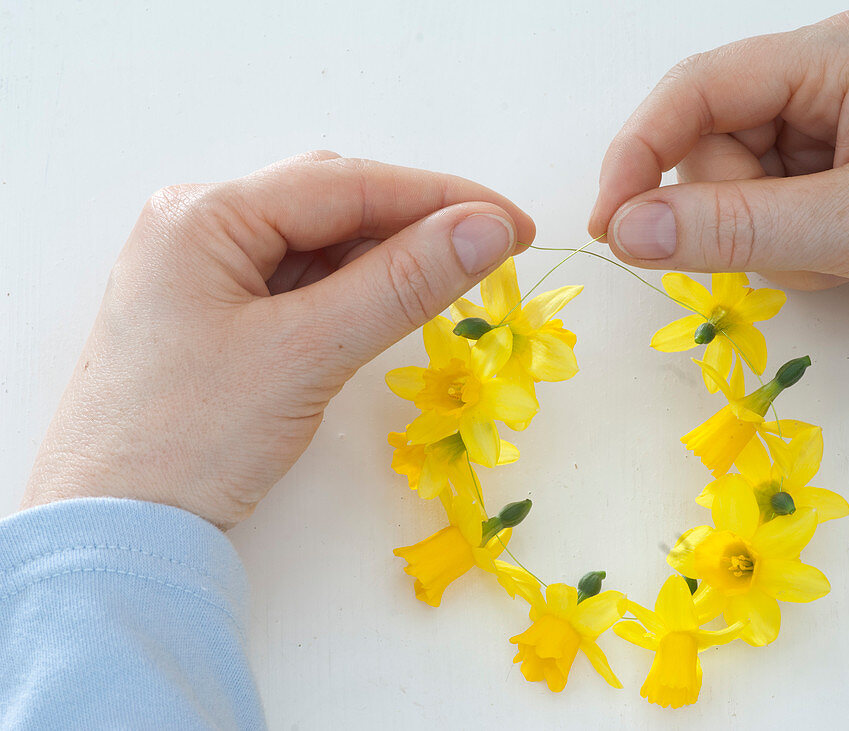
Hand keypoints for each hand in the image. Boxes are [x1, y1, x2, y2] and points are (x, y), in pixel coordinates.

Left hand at [22, 152, 534, 527]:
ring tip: (449, 286)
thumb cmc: (192, 440)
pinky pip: (302, 284)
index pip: (345, 182)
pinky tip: (388, 308)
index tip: (516, 225)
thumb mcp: (306, 353)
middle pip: (333, 204)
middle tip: (492, 257)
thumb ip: (402, 283)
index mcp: (203, 215)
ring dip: (387, 260)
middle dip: (415, 226)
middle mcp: (200, 227)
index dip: (441, 198)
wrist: (115, 532)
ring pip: (321, 244)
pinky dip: (353, 292)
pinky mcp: (218, 315)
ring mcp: (206, 272)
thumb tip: (490, 229)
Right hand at [589, 10, 848, 368]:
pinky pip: (760, 219)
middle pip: (705, 142)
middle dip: (727, 207)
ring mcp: (826, 139)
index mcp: (834, 58)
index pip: (697, 88)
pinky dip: (784, 253)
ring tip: (834, 253)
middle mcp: (822, 86)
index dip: (640, 152)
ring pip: (727, 189)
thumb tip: (627, 232)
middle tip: (789, 244)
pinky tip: (841, 260)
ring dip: (760, 238)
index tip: (610, 224)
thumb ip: (737, 228)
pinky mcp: (832, 187)